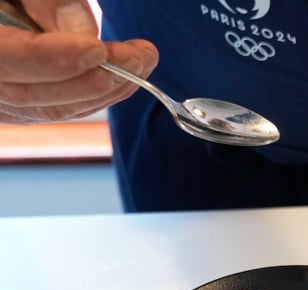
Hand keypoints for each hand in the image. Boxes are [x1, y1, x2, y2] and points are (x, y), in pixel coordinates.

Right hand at [0, 0, 157, 123]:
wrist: (4, 7)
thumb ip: (44, 0)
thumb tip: (84, 31)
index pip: (7, 63)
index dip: (54, 60)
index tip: (98, 49)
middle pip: (35, 94)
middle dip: (94, 78)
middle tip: (139, 56)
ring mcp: (0, 101)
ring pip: (53, 108)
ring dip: (105, 89)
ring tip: (142, 61)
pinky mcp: (20, 108)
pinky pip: (59, 110)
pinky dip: (96, 97)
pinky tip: (126, 77)